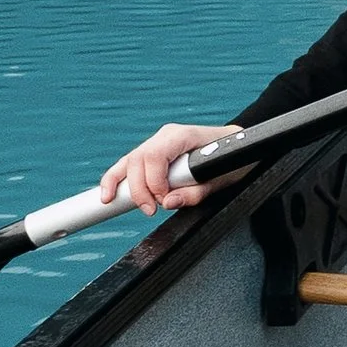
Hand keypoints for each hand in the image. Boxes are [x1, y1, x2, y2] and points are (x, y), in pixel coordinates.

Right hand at [98, 122, 239, 216]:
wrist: (239, 148)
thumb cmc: (234, 160)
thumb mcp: (223, 180)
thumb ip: (196, 193)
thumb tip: (168, 202)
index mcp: (183, 136)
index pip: (154, 156)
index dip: (153, 182)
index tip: (162, 201)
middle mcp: (167, 136)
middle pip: (137, 160)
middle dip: (138, 189)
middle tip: (150, 210)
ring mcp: (158, 143)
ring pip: (128, 162)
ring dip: (122, 185)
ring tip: (118, 203)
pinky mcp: (154, 153)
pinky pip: (129, 165)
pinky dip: (116, 179)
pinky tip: (108, 194)